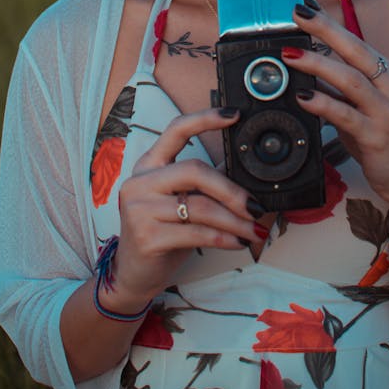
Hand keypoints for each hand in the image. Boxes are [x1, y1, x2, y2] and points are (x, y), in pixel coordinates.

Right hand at [108, 107, 257, 309]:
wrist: (133, 273)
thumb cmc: (162, 232)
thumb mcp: (180, 200)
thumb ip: (204, 181)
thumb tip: (243, 164)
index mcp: (150, 165)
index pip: (176, 130)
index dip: (205, 119)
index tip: (234, 115)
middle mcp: (141, 182)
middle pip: (194, 170)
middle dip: (231, 190)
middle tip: (255, 205)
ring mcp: (140, 209)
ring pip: (199, 206)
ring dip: (234, 220)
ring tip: (253, 229)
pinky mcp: (147, 237)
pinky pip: (196, 233)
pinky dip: (224, 238)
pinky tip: (237, 242)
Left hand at [282, 4, 388, 216]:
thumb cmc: (385, 140)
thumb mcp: (364, 106)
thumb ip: (340, 87)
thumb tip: (307, 65)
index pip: (356, 42)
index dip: (330, 24)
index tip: (306, 8)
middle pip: (355, 50)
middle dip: (325, 30)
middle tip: (298, 15)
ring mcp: (388, 112)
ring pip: (350, 79)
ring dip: (317, 64)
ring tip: (290, 55)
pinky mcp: (378, 137)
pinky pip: (346, 115)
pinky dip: (323, 103)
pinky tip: (303, 97)